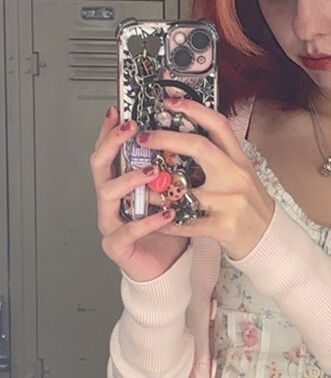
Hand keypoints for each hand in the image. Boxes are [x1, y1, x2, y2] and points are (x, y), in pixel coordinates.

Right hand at [90, 106, 190, 281]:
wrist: (166, 266)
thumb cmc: (166, 227)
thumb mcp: (170, 191)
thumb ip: (169, 168)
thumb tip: (185, 136)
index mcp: (120, 182)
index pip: (110, 150)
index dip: (110, 130)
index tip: (119, 111)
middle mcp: (110, 199)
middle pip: (99, 165)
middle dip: (112, 144)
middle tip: (132, 130)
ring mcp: (109, 221)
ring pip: (107, 194)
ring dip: (130, 179)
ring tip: (153, 171)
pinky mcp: (117, 245)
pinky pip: (127, 231)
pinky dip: (147, 221)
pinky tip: (165, 213)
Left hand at [133, 98, 275, 260]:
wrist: (268, 238)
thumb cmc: (250, 205)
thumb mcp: (241, 174)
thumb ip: (219, 157)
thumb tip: (186, 137)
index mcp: (239, 160)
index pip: (218, 125)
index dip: (194, 109)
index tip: (170, 101)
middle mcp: (236, 176)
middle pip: (200, 147)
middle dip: (167, 138)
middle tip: (144, 138)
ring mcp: (230, 201)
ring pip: (185, 190)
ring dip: (157, 189)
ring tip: (139, 188)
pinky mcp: (222, 226)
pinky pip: (186, 223)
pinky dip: (166, 223)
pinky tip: (154, 220)